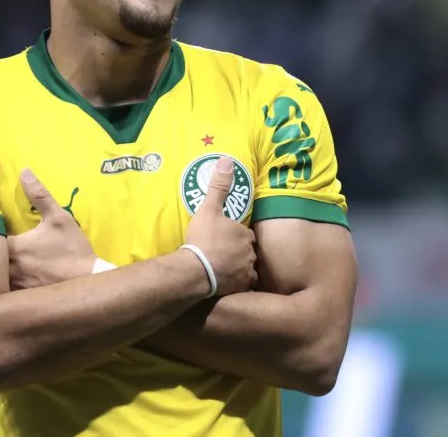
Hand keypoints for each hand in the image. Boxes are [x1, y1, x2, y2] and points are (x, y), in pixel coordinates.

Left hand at [8, 169, 96, 289]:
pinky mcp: (20, 300)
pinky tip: (1, 286)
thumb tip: (24, 171)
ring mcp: (13, 286)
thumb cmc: (72, 248)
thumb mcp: (59, 218)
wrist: (88, 280)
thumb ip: (40, 195)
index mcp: (14, 248)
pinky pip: (1, 295)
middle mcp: (8, 269)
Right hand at [183, 156, 257, 296]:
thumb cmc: (203, 239)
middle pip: (246, 250)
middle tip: (221, 253)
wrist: (196, 271)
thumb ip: (218, 187)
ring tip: (223, 269)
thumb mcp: (209, 209)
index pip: (244, 233)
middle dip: (238, 251)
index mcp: (244, 233)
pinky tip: (226, 283)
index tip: (222, 238)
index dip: (234, 235)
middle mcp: (250, 252)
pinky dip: (236, 283)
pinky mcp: (241, 287)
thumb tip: (227, 161)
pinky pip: (243, 284)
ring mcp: (247, 271)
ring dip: (238, 267)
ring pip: (246, 267)